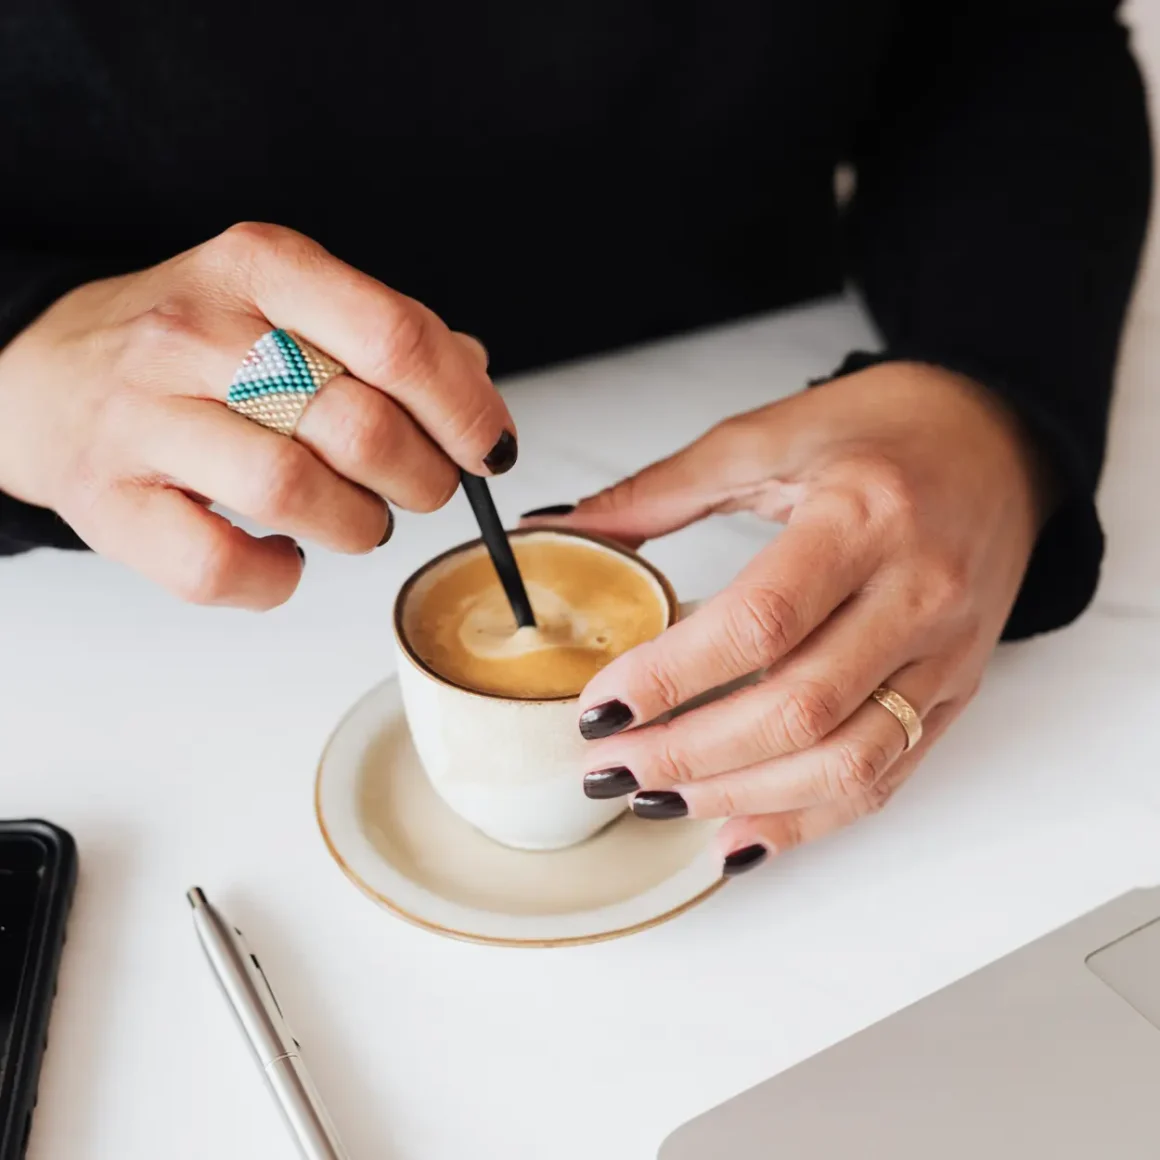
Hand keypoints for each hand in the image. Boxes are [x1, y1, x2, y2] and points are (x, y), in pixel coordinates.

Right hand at [0, 222, 513, 608]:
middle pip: (359, 424)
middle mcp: (197, 333)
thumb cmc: (197, 347)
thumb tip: (477, 382)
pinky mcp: (110, 501)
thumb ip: (386, 335)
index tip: (489, 448)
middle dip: (422, 478)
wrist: (46, 374)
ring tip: (361, 519)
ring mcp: (145, 417)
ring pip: (293, 491)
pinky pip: (220, 564)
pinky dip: (278, 578)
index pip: (395, 337)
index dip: (464, 408)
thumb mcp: (287, 300)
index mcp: (261, 267)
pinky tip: (289, 556)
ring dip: (359, 525)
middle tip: (423, 490)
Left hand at [526, 363, 1050, 873]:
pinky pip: (887, 775)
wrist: (999, 439)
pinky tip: (741, 832)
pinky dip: (809, 818)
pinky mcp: (957, 690)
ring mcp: (946, 652)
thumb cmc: (886, 428)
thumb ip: (662, 490)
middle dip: (689, 753)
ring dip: (742, 796)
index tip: (601, 708)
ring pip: (846, 761)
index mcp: (863, 517)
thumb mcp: (768, 437)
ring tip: (658, 799)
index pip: (760, 623)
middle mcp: (917, 593)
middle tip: (610, 767)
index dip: (672, 677)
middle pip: (798, 708)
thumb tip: (564, 527)